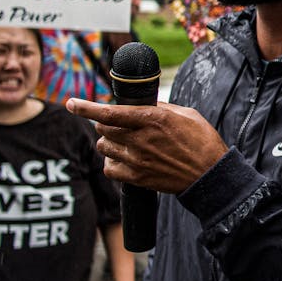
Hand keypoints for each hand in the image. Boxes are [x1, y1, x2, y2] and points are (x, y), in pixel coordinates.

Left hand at [66, 99, 228, 192]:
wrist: (210, 175)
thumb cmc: (202, 141)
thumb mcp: (186, 114)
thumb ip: (160, 108)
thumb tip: (142, 104)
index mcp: (152, 119)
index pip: (109, 112)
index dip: (86, 107)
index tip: (71, 103)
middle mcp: (141, 138)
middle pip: (102, 128)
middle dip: (105, 123)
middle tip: (118, 124)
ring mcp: (137, 159)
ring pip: (103, 147)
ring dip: (109, 142)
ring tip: (124, 142)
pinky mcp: (137, 177)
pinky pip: (109, 168)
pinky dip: (111, 162)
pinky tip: (123, 158)